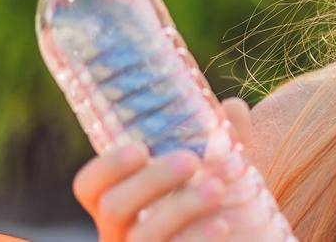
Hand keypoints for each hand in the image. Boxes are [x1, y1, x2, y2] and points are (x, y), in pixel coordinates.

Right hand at [71, 98, 254, 241]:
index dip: (107, 167)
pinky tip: (223, 226)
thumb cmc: (221, 211)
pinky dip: (197, 240)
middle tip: (190, 160)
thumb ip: (224, 146)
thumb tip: (233, 107)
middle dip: (150, 181)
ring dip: (179, 208)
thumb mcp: (222, 177)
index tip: (141, 147)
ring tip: (218, 189)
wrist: (245, 241)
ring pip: (141, 238)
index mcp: (123, 205)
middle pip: (112, 207)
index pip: (89, 187)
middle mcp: (121, 235)